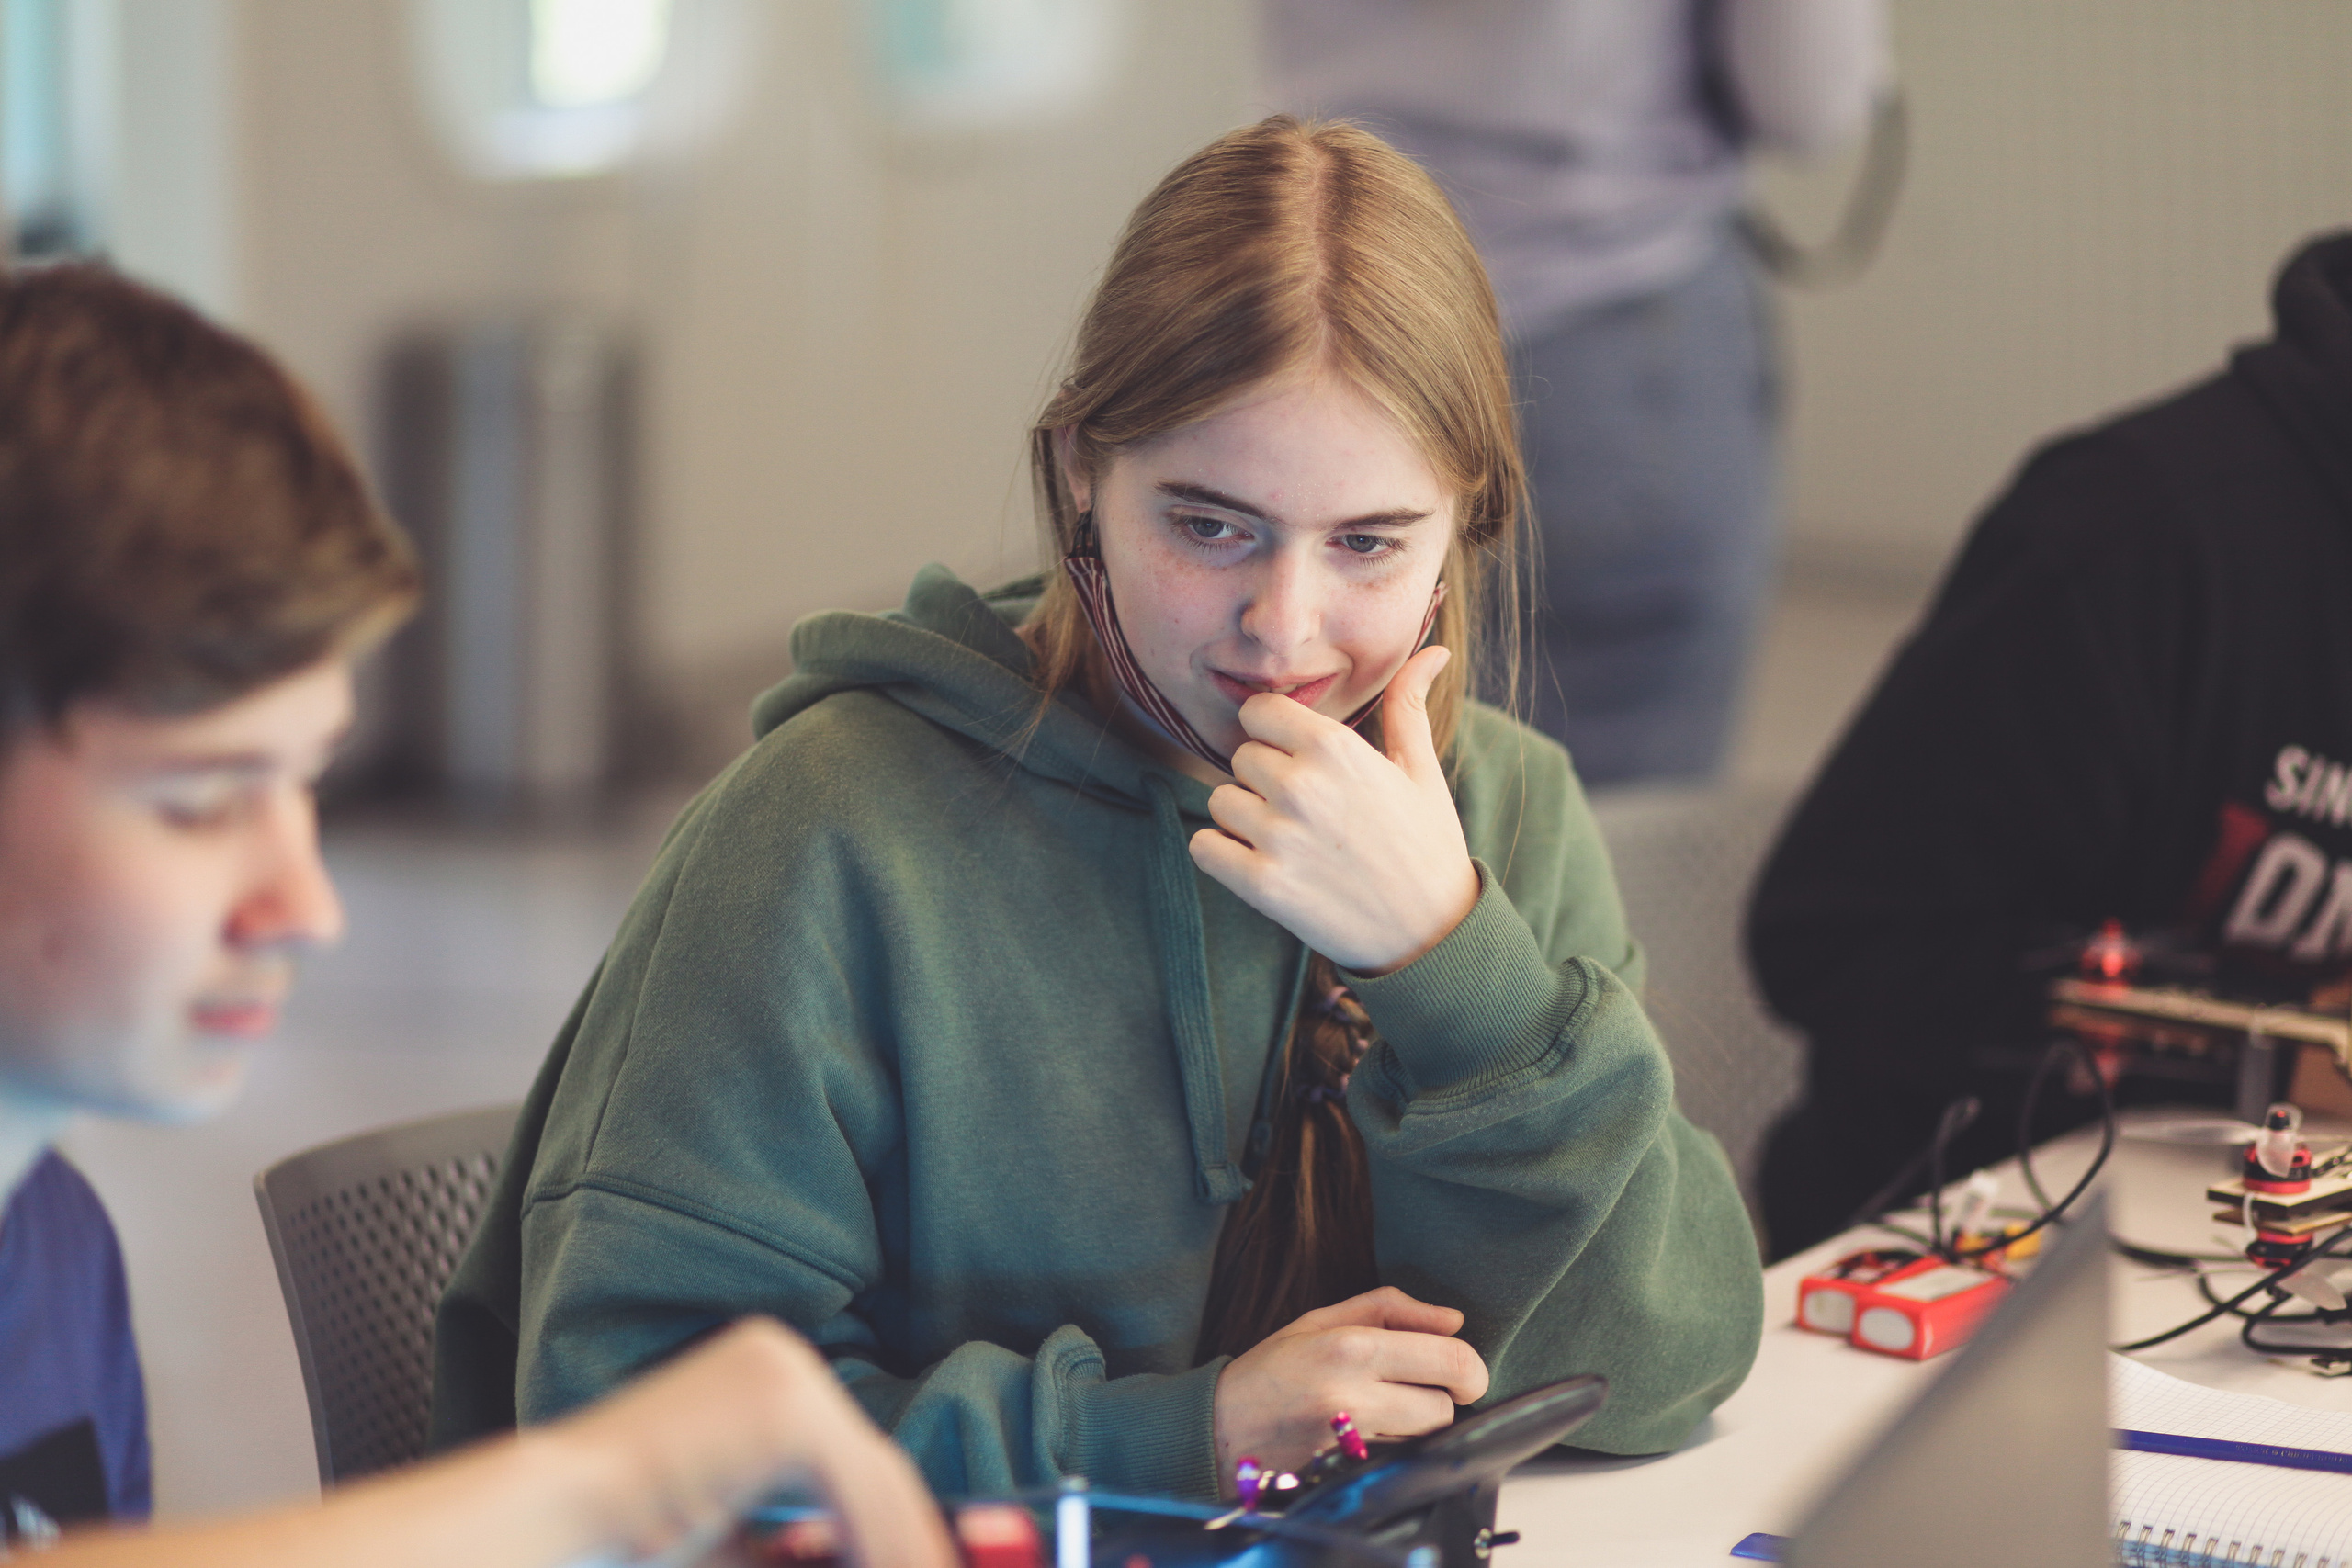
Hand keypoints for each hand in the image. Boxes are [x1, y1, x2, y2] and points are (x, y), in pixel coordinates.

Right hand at [551, 1318, 954, 1567]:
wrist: (556, 1519)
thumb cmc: (630, 1534)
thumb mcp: (740, 1537)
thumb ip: (803, 1544)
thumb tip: (886, 1553)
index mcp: (764, 1376)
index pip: (853, 1460)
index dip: (899, 1525)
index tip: (928, 1561)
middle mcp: (781, 1357)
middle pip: (872, 1465)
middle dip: (911, 1539)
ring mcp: (784, 1373)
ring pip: (874, 1481)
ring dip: (903, 1549)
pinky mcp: (784, 1407)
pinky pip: (857, 1490)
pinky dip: (882, 1544)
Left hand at [1190, 646, 1477, 974]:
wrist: (1433, 935)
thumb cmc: (1428, 845)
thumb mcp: (1421, 769)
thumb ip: (1409, 704)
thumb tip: (1434, 649)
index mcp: (1336, 747)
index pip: (1259, 712)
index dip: (1274, 736)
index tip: (1297, 761)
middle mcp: (1300, 785)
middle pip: (1240, 758)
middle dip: (1264, 780)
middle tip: (1305, 812)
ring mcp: (1278, 836)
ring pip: (1219, 801)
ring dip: (1242, 819)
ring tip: (1287, 840)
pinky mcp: (1261, 884)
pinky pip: (1204, 847)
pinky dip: (1222, 854)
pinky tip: (1260, 863)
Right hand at [1212, 1287, 1489, 1484]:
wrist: (1219, 1430)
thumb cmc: (1269, 1370)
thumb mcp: (1320, 1319)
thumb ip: (1390, 1308)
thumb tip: (1453, 1319)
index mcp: (1351, 1348)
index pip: (1452, 1362)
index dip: (1469, 1368)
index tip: (1459, 1370)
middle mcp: (1355, 1398)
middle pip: (1446, 1408)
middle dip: (1438, 1398)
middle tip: (1411, 1387)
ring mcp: (1351, 1444)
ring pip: (1424, 1437)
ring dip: (1413, 1424)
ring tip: (1372, 1409)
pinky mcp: (1348, 1475)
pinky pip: (1398, 1458)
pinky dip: (1392, 1447)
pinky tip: (1360, 1435)